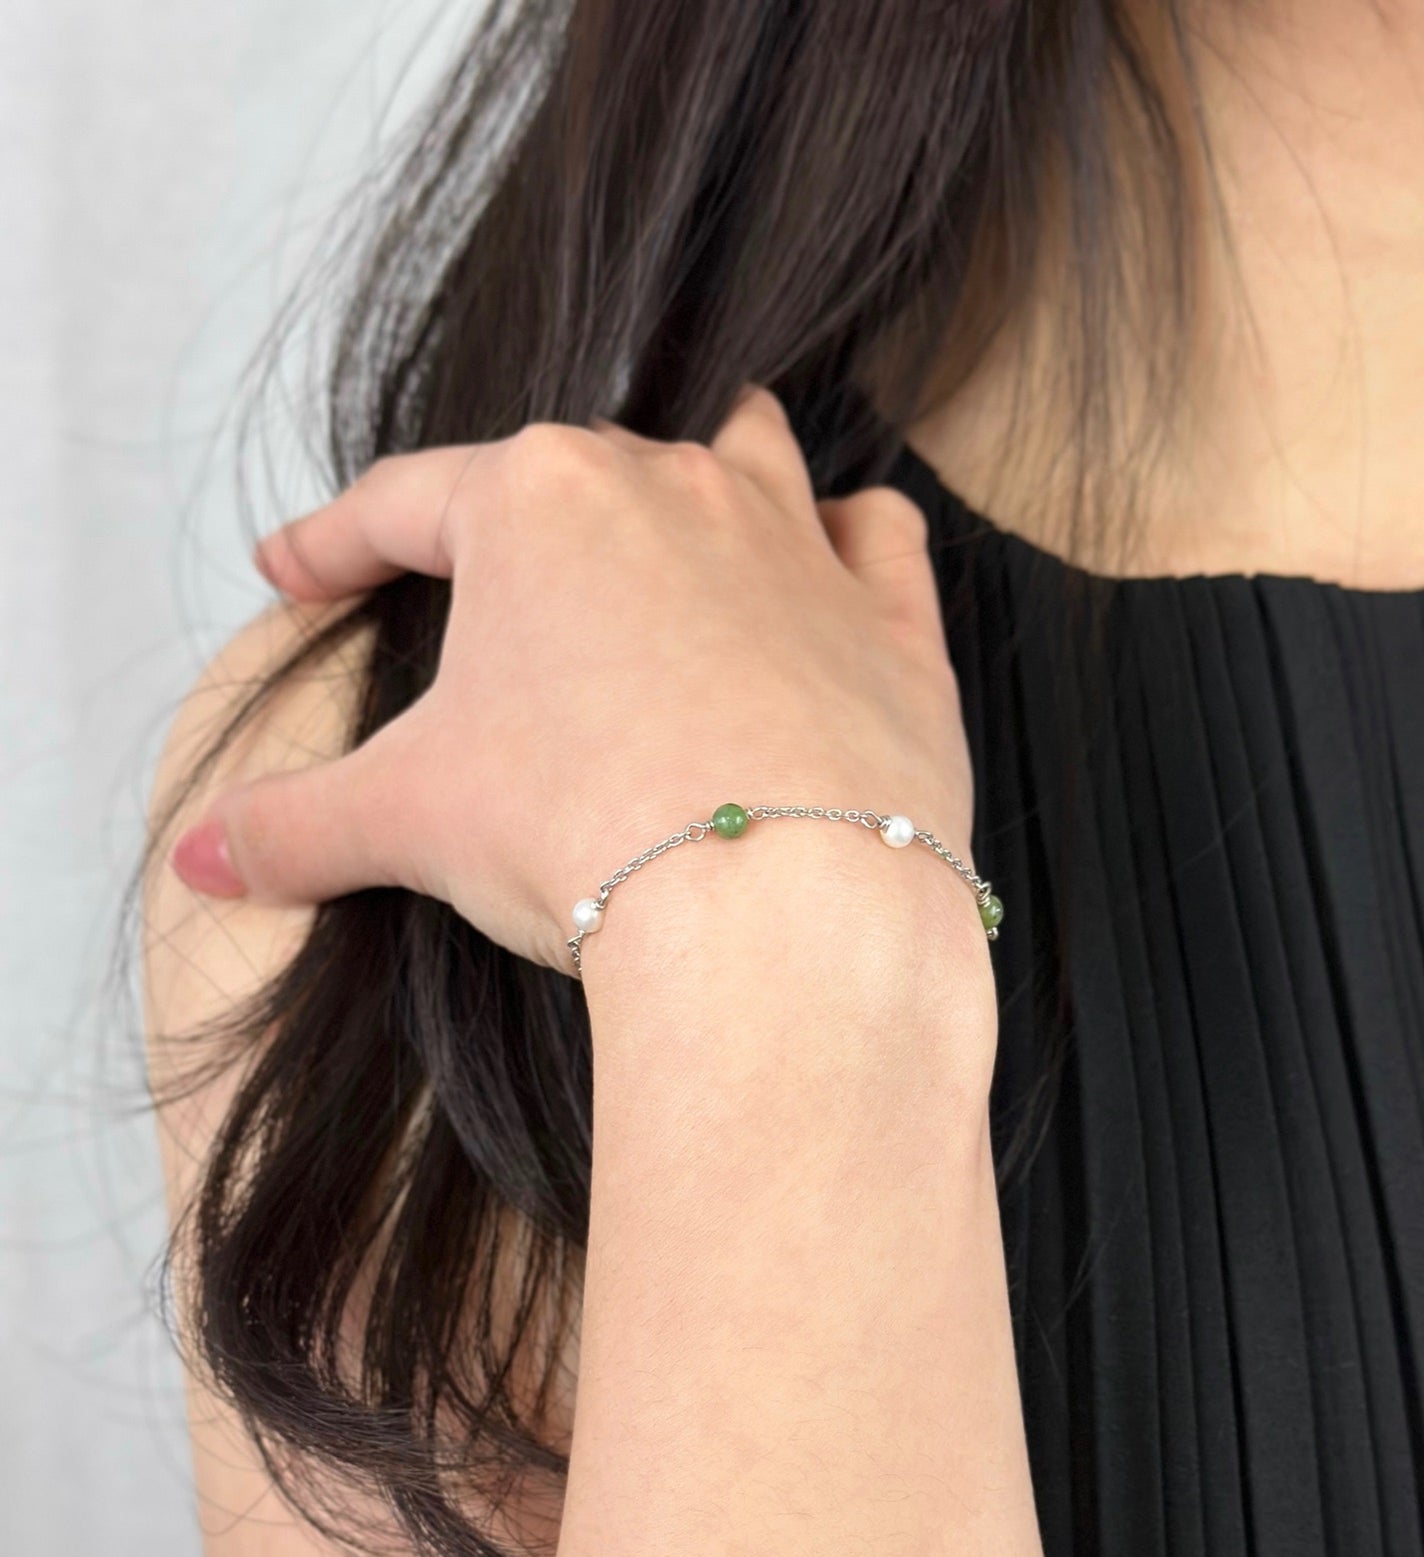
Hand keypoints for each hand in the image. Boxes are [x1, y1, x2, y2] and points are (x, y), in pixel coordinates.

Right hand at [170, 387, 974, 974]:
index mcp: (536, 504)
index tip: (297, 571)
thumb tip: (203, 860)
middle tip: (484, 593)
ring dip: (704, 476)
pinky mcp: (892, 623)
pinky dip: (851, 541)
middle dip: (521, 524)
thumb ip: (295, 826)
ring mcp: (794, 544)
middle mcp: (671, 487)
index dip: (336, 543)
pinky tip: (833, 559)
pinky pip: (876, 537)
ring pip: (747, 453)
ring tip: (673, 525)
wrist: (775, 909)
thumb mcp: (408, 822)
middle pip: (576, 474)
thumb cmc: (581, 830)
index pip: (403, 505)